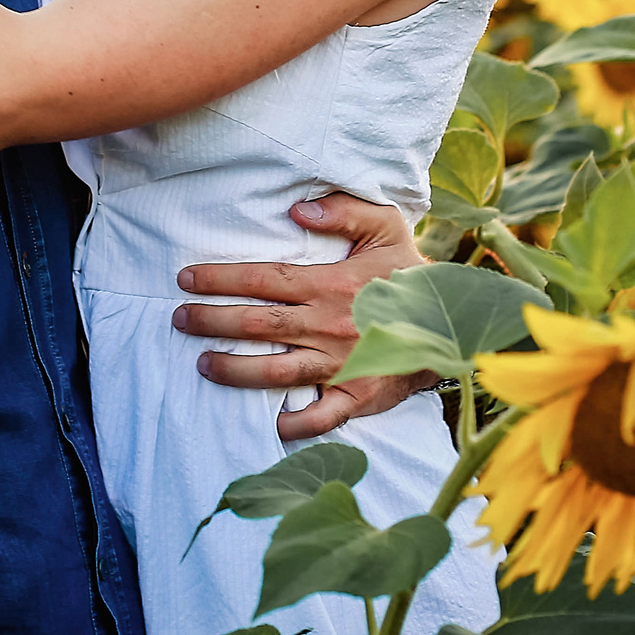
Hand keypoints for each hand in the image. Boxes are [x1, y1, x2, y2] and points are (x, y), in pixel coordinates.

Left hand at [175, 193, 436, 441]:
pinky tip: (266, 422)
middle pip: (256, 325)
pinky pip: (319, 417)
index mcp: (330, 284)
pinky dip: (292, 423)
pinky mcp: (357, 397)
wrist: (455, 321)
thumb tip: (297, 210)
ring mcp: (341, 365)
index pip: (262, 280)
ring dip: (233, 370)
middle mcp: (328, 326)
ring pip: (275, 372)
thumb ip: (342, 211)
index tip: (186, 278)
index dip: (220, 279)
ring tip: (202, 364)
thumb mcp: (386, 226)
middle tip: (179, 319)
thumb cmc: (409, 272)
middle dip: (211, 321)